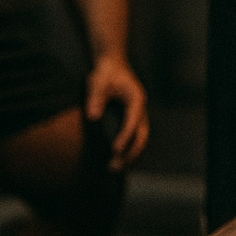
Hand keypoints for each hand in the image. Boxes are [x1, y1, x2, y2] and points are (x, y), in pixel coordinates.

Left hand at [84, 53, 148, 171]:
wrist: (113, 66)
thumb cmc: (106, 73)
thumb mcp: (98, 82)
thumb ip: (96, 98)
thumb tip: (93, 117)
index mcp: (136, 100)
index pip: (132, 122)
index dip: (125, 137)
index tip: (115, 150)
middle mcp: (140, 111)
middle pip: (142, 137)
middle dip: (131, 154)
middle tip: (114, 167)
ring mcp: (138, 117)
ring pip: (140, 141)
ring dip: (131, 156)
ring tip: (115, 170)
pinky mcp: (132, 121)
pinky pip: (135, 139)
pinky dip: (129, 151)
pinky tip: (117, 161)